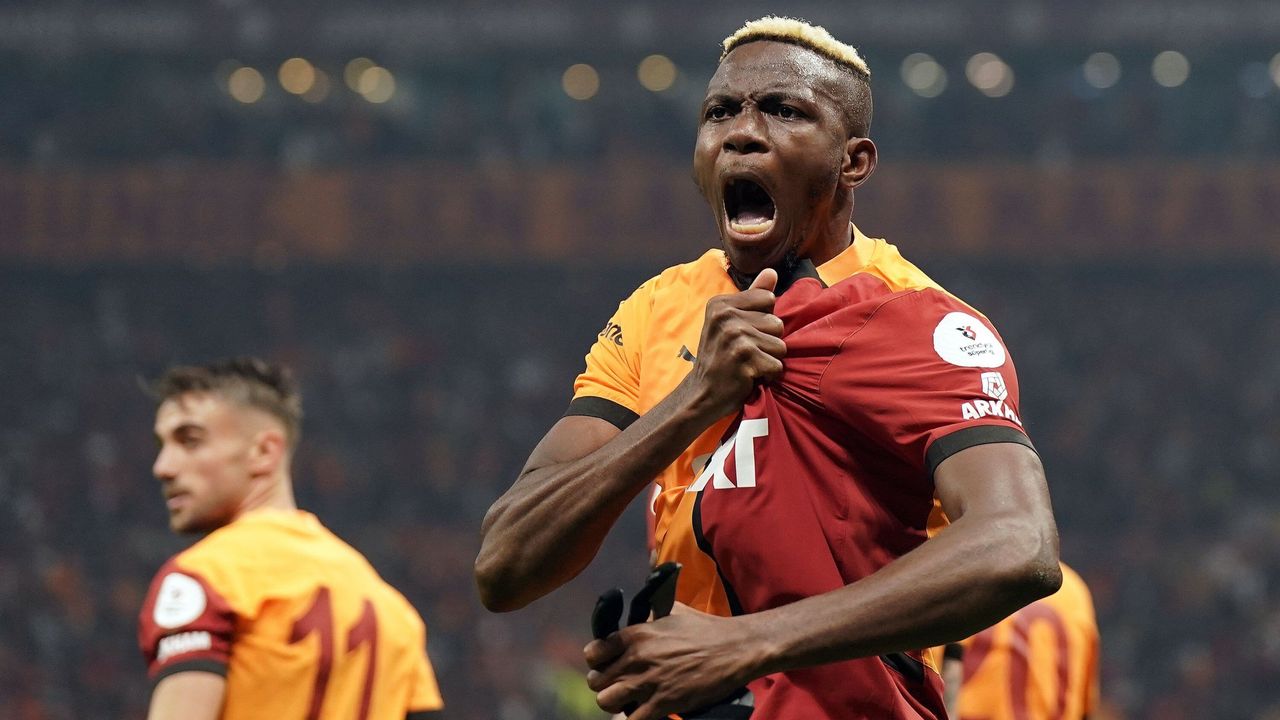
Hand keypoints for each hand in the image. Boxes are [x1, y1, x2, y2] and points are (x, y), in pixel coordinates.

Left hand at [584, 604, 764, 719]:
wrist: (734, 649)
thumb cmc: (705, 628)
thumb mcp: (671, 612)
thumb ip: (647, 617)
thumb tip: (637, 618)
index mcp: (635, 634)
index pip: (593, 653)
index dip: (598, 661)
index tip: (608, 664)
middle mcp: (636, 658)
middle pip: (596, 681)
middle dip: (606, 684)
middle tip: (620, 685)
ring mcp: (648, 683)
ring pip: (607, 702)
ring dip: (616, 703)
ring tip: (629, 700)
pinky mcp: (664, 704)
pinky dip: (635, 718)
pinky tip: (645, 712)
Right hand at [682, 269, 784, 419]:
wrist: (701, 394)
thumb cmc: (720, 358)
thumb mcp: (730, 323)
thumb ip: (753, 296)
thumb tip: (772, 272)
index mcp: (720, 303)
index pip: (768, 299)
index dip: (763, 321)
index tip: (744, 335)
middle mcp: (725, 316)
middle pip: (777, 323)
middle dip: (768, 342)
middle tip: (745, 354)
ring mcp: (734, 336)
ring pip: (780, 345)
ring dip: (768, 360)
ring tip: (748, 365)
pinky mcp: (744, 358)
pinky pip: (777, 365)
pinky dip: (768, 376)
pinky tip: (749, 377)